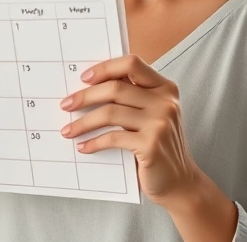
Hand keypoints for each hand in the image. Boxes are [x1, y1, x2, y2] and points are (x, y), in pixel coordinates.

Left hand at [59, 54, 198, 205]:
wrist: (180, 182)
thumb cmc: (158, 146)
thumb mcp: (152, 115)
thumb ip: (132, 99)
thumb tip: (87, 88)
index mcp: (165, 88)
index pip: (132, 64)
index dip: (105, 68)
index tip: (83, 78)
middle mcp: (165, 102)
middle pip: (116, 88)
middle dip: (85, 96)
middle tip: (66, 105)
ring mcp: (160, 123)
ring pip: (110, 113)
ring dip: (83, 122)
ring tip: (68, 130)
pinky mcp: (151, 145)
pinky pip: (112, 138)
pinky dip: (93, 142)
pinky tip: (83, 147)